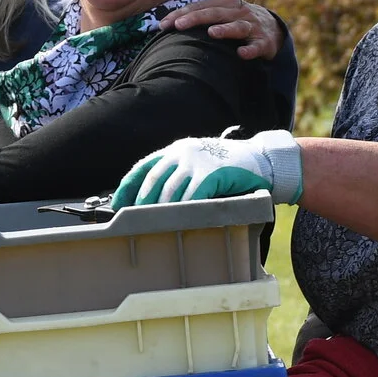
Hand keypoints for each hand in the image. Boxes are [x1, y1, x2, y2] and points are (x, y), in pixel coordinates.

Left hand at [111, 130, 304, 208]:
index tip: (117, 203)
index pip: (142, 167)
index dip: (127, 186)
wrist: (260, 159)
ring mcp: (197, 162)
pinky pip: (191, 197)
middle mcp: (182, 153)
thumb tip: (153, 199)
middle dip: (140, 203)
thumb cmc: (228, 165)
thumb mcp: (198, 162)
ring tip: (149, 226)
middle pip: (152, 180)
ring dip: (158, 211)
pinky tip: (176, 223)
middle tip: (130, 221)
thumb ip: (178, 174)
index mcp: (175, 150)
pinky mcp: (212, 174)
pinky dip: (182, 211)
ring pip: (169, 191)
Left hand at [164, 0, 282, 61]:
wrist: (274, 29)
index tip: (163, 24)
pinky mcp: (264, 42)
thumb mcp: (221, 14)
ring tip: (212, 33)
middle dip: (196, 18)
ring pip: (238, 27)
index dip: (181, 14)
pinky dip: (250, 50)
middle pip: (215, 14)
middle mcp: (239, 12)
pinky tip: (242, 54)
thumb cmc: (237, 22)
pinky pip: (257, 46)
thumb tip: (165, 25)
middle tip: (178, 25)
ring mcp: (253, 26)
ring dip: (225, 29)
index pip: (200, 7)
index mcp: (225, 3)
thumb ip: (199, 17)